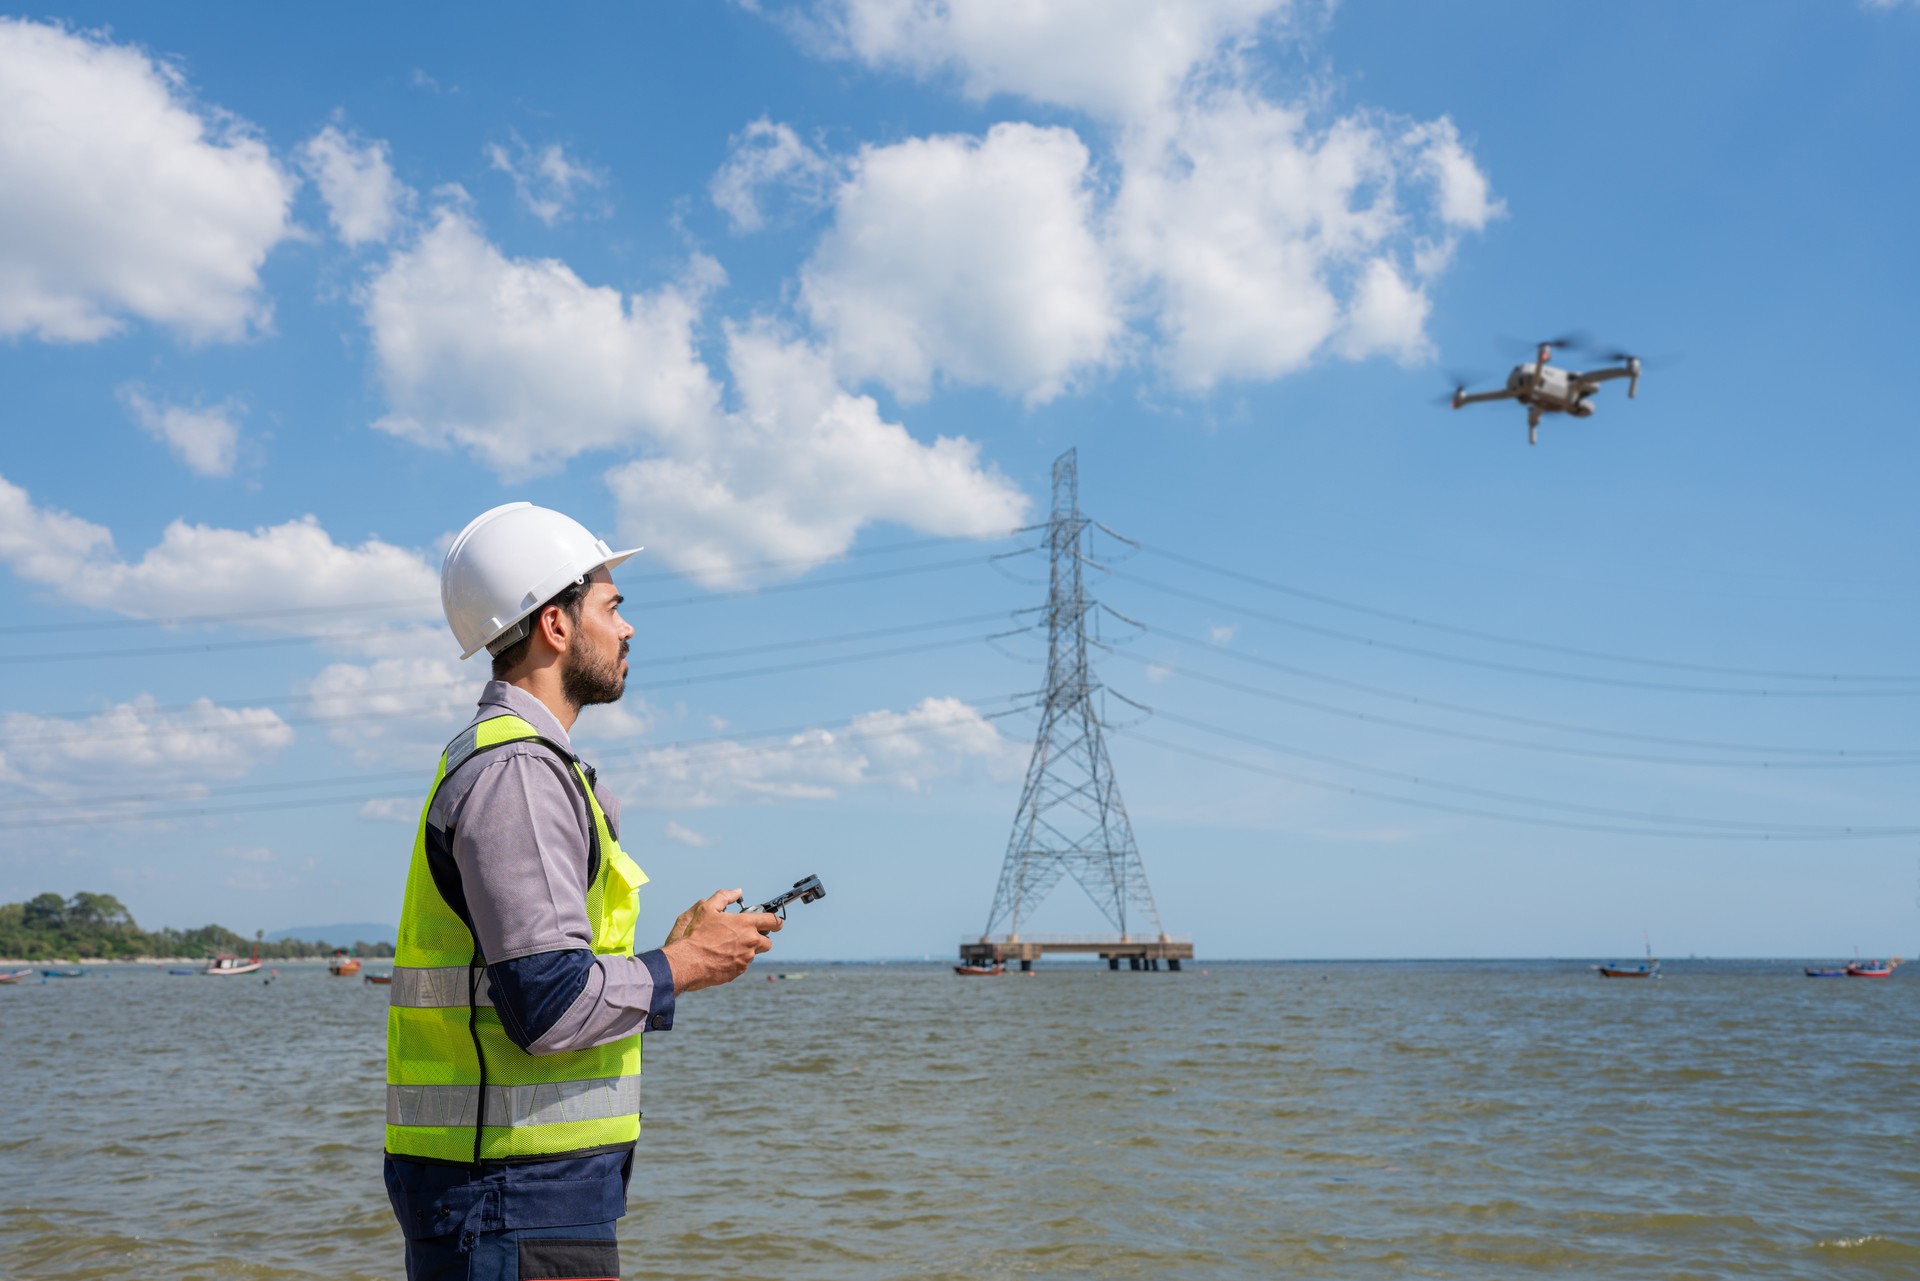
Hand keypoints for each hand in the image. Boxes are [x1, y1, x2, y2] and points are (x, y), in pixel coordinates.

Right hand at [660, 888, 780, 992]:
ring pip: (754, 954)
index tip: (776, 923)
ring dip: (746, 950)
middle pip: (768, 942)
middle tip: (746, 936)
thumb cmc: (696, 935)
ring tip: (727, 946)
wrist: (687, 962)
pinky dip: (736, 961)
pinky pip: (743, 965)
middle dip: (760, 938)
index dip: (776, 922)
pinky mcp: (738, 972)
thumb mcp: (707, 908)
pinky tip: (721, 957)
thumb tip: (737, 892)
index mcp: (746, 924)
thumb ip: (724, 896)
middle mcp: (750, 942)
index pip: (772, 922)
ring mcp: (745, 959)